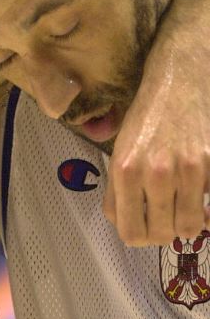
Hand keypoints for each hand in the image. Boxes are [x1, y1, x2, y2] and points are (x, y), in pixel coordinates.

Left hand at [104, 39, 209, 245]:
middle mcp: (154, 172)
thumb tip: (125, 225)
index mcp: (124, 170)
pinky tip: (197, 190)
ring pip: (190, 227)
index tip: (143, 225)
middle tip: (162, 215)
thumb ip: (118, 190)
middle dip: (162, 231)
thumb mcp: (119, 151)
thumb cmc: (144, 119)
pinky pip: (209, 205)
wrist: (177, 83)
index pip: (130, 233)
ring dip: (186, 221)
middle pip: (161, 235)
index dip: (138, 235)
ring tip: (180, 204)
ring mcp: (186, 169)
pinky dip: (205, 206)